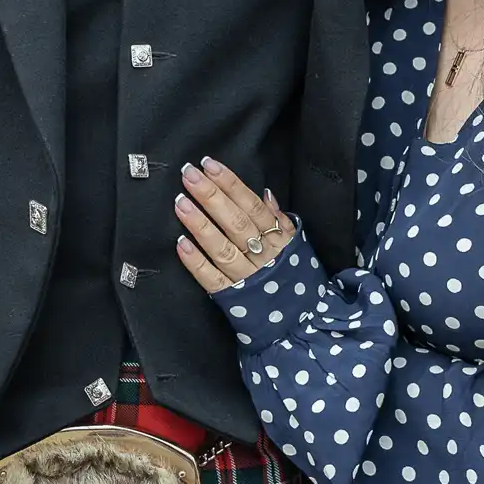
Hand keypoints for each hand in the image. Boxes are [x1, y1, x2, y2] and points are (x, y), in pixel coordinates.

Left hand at [175, 157, 295, 293]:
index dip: (231, 184)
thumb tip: (265, 192)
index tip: (209, 165)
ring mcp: (247, 277)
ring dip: (200, 225)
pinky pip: (213, 279)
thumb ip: (279, 218)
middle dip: (211, 196)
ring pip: (222, 248)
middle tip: (188, 175)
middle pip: (235, 222)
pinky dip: (196, 263)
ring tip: (180, 202)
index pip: (252, 205)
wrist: (303, 319)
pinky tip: (180, 245)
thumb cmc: (295, 274)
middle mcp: (263, 255)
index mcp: (278, 238)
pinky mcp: (233, 297)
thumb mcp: (295, 243)